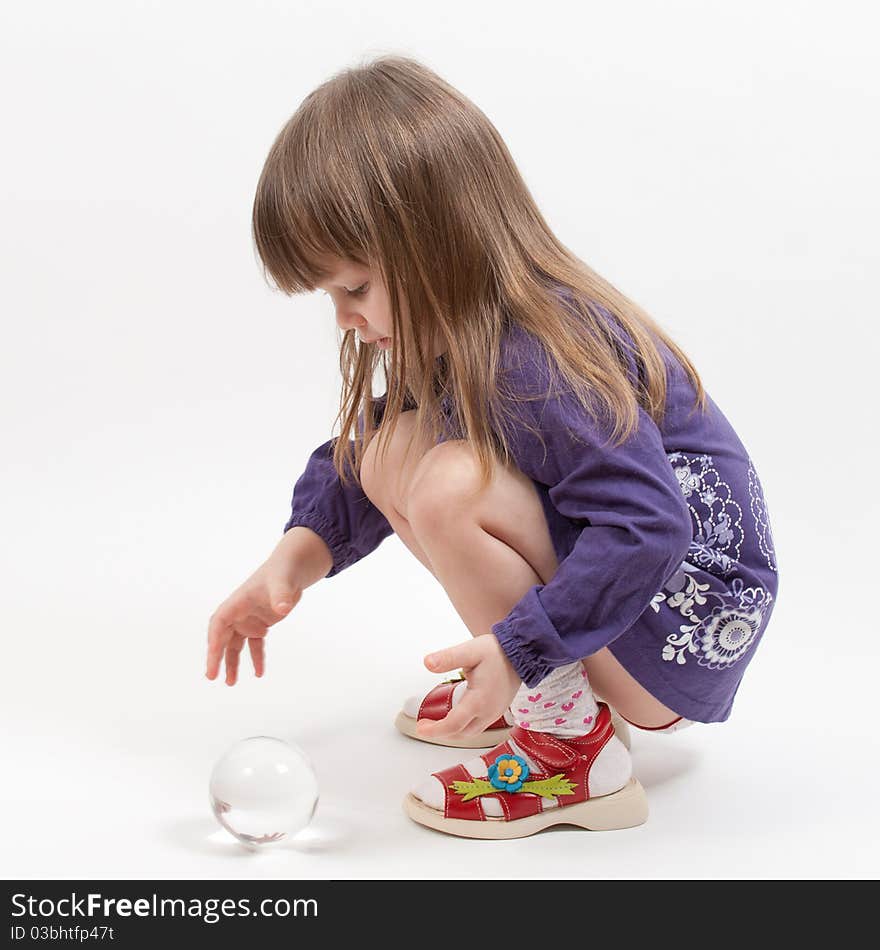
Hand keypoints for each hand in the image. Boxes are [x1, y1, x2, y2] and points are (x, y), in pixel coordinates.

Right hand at [205, 557, 302, 685]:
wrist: (292, 569)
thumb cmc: (283, 572)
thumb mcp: (283, 582)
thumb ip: (281, 595)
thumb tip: (283, 609)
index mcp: (237, 602)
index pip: (219, 623)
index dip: (214, 642)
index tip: (212, 660)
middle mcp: (239, 613)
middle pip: (222, 637)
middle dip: (216, 657)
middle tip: (212, 677)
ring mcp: (248, 620)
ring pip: (235, 645)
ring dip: (232, 663)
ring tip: (231, 683)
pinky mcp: (261, 625)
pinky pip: (255, 645)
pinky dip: (256, 658)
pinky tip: (259, 673)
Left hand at [415, 635, 521, 741]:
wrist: (522, 653)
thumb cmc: (497, 652)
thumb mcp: (470, 650)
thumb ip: (448, 657)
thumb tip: (427, 662)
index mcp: (479, 701)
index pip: (453, 725)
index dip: (435, 730)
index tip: (421, 728)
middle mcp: (488, 712)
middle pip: (461, 733)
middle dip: (441, 733)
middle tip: (424, 726)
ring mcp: (495, 713)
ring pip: (470, 732)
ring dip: (453, 732)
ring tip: (437, 724)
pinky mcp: (498, 710)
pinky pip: (479, 726)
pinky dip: (464, 727)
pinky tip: (456, 717)